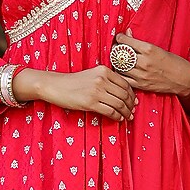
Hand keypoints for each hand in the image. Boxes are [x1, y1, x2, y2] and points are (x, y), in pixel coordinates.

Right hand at [12, 65, 136, 121]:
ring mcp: (96, 91)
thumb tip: (123, 93)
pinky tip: (118, 119)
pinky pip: (110, 111)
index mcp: (104, 70)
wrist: (56, 86)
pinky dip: (117, 117)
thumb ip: (106, 80)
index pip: (125, 83)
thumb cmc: (74, 82)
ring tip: (127, 117)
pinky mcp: (91, 103)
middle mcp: (102, 79)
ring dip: (126, 112)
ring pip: (119, 104)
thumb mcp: (92, 75)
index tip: (133, 101)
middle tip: (132, 111)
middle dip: (130, 105)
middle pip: (124, 94)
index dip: (132, 95)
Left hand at [114, 29, 189, 99]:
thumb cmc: (173, 62)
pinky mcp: (141, 85)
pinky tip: (121, 71)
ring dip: (116, 62)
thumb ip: (141, 42)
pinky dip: (120, 74)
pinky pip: (124, 79)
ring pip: (120, 67)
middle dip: (116, 50)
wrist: (184, 79)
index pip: (126, 41)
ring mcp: (142, 75)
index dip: (120, 38)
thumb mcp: (158, 48)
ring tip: (117, 59)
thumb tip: (128, 33)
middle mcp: (144, 62)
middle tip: (115, 48)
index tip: (119, 38)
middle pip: (120, 54)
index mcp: (149, 49)